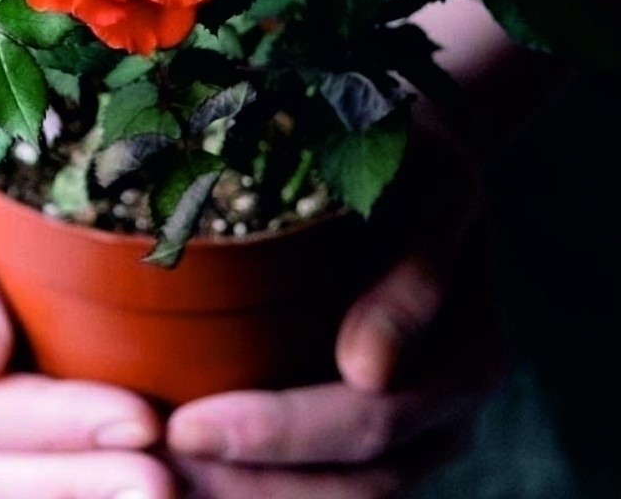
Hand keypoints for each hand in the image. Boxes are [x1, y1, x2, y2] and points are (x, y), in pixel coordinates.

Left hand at [167, 110, 501, 497]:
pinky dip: (255, 485)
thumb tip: (369, 370)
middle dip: (247, 484)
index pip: (370, 422)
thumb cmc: (413, 157)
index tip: (184, 425)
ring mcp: (414, 434)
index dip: (278, 433)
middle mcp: (447, 414)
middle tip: (152, 468)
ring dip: (245, 497)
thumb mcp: (433, 186)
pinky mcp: (372, 435)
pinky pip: (320, 483)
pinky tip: (191, 472)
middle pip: (351, 484)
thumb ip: (417, 273)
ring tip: (158, 480)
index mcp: (468, 358)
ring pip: (335, 498)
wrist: (415, 154)